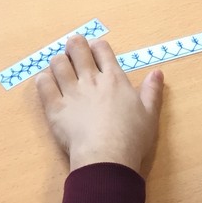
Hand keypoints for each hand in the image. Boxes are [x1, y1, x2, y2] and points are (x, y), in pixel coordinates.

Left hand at [36, 35, 163, 174]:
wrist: (106, 158)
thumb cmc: (131, 137)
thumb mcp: (150, 114)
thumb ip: (152, 91)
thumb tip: (157, 71)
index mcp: (114, 79)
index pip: (102, 49)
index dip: (97, 46)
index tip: (95, 49)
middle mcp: (91, 80)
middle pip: (78, 49)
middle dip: (74, 44)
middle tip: (73, 48)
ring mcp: (71, 92)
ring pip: (58, 64)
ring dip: (59, 61)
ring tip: (60, 67)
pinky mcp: (55, 108)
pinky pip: (44, 85)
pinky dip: (44, 80)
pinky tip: (46, 82)